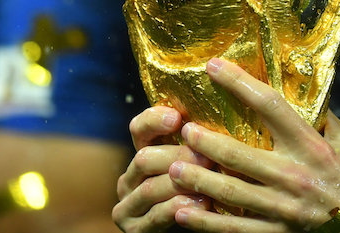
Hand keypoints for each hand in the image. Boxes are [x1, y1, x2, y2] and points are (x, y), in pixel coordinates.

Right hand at [112, 106, 213, 231]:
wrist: (193, 224)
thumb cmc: (200, 190)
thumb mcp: (199, 164)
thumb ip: (197, 145)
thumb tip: (212, 123)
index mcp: (142, 155)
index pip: (138, 129)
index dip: (154, 120)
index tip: (177, 118)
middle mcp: (129, 179)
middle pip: (144, 158)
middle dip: (178, 157)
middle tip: (207, 157)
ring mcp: (128, 206)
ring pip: (150, 188)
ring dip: (181, 184)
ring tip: (207, 180)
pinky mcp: (134, 230)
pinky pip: (155, 216)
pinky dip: (179, 207)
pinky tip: (202, 203)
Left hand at [165, 58, 339, 231]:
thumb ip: (322, 118)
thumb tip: (301, 89)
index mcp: (312, 146)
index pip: (270, 106)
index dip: (238, 83)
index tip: (213, 68)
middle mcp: (296, 176)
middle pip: (240, 155)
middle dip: (206, 142)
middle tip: (183, 130)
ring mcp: (286, 210)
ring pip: (231, 194)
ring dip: (198, 180)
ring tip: (171, 169)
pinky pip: (236, 231)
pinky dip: (206, 223)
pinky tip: (182, 213)